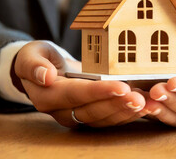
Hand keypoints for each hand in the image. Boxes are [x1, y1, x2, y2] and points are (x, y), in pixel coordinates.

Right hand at [14, 41, 146, 126]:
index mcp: (47, 96)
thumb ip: (33, 65)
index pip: (75, 95)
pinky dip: (127, 115)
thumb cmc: (38, 59)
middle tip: (139, 97)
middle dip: (117, 104)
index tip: (120, 86)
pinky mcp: (88, 117)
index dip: (98, 92)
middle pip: (92, 111)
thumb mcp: (30, 55)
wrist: (43, 72)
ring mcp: (75, 117)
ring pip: (103, 119)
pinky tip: (144, 107)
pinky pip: (108, 120)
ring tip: (145, 102)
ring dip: (125, 112)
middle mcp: (61, 111)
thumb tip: (45, 76)